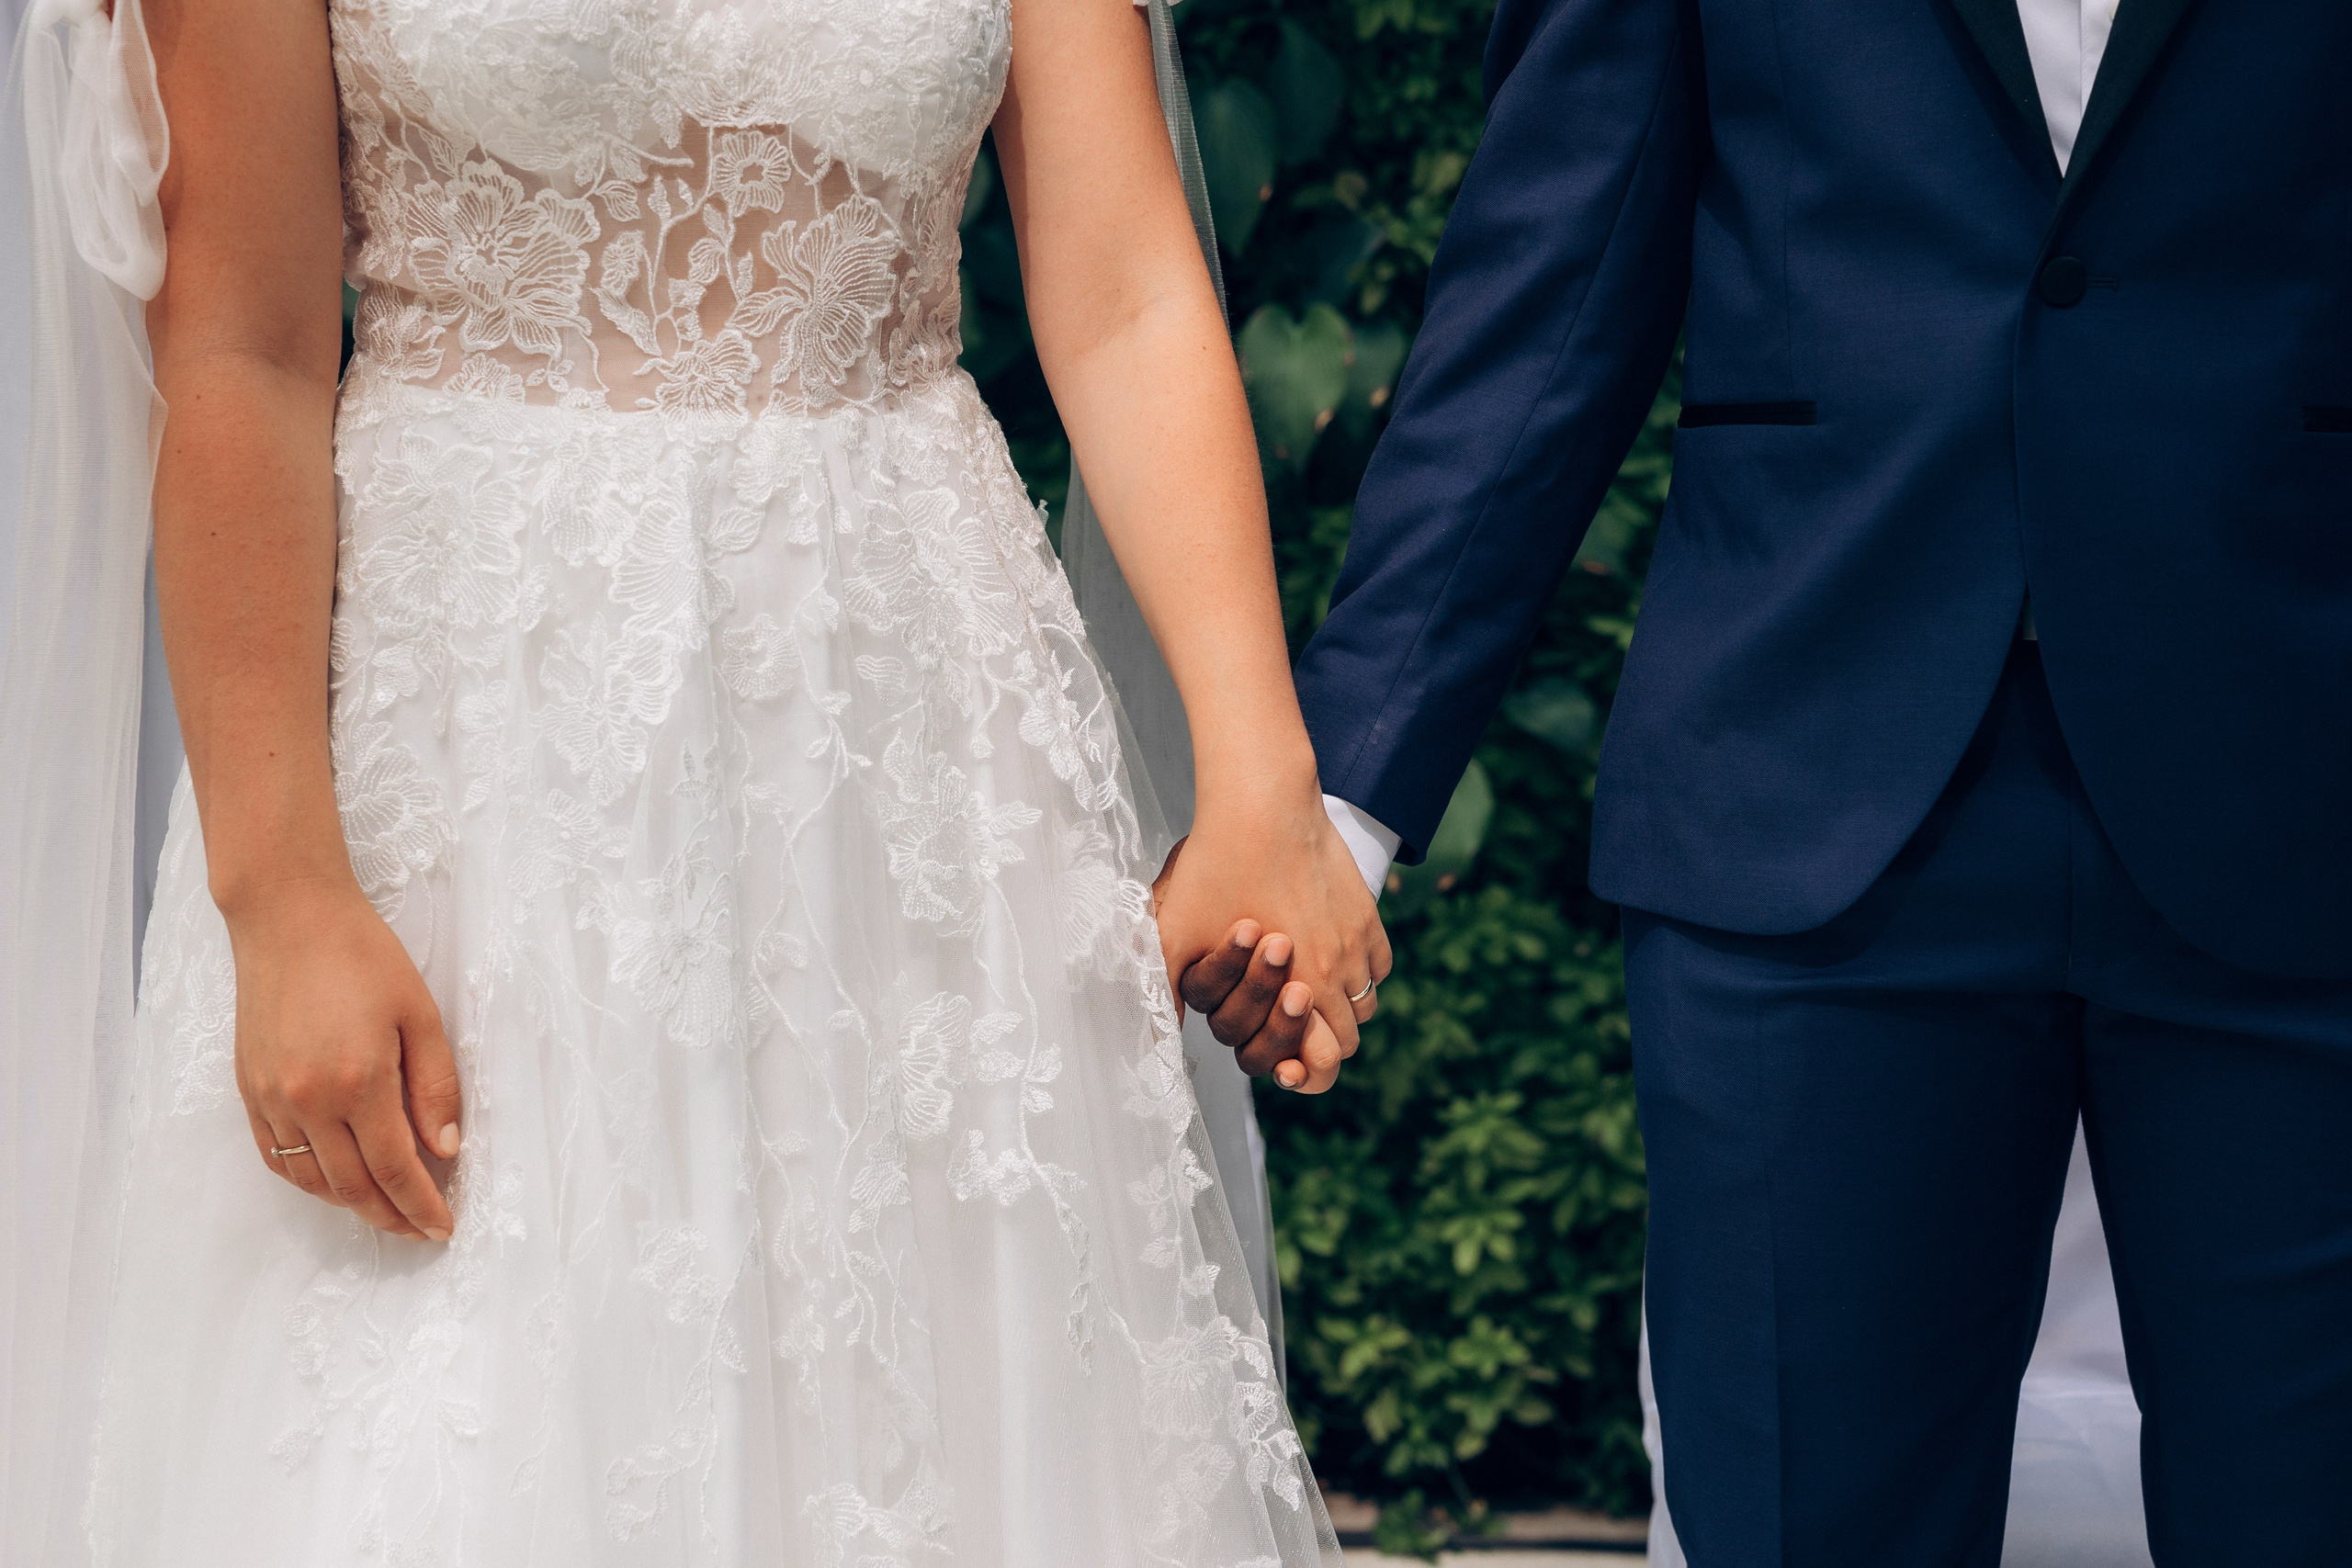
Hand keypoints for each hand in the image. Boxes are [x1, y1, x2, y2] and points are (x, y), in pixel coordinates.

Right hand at [222, 876, 461, 1240]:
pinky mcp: (249, 1089)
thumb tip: (446, 1149)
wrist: (289, 918)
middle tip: (420, 1228)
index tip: (444, 1227)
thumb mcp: (421, 1014)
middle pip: (352, 1186)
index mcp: (358, 1082)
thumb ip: (435, 1087)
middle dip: (391, 1216)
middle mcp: (308, 1100)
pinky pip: (277, 1156)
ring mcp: (271, 1098)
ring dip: (350, 1204)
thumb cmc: (363, 956)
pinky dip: (309, 1180)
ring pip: (311, 1180)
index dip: (422, 1205)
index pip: (396, 1169)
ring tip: (385, 1211)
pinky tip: (335, 1181)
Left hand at [1152, 785, 1390, 1092]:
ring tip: (1304, 990)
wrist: (1261, 804)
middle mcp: (1337, 972)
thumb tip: (1157, 1043)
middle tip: (1288, 1026)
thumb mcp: (1177, 936)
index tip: (1288, 1068)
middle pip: (1348, 1040)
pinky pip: (1378, 965)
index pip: (1325, 1063)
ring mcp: (1359, 941)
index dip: (1307, 1075)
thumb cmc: (1215, 869)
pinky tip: (1328, 956)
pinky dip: (1359, 972)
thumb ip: (1169, 994)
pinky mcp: (1368, 912)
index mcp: (1297, 988)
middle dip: (1318, 1040)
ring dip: (1339, 1007)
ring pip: (1364, 1003)